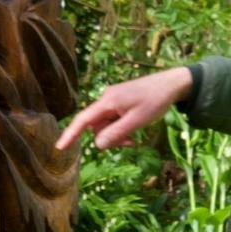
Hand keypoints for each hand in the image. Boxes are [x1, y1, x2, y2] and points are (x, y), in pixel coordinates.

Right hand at [57, 65, 194, 154]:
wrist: (171, 84)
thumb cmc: (155, 101)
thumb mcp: (137, 121)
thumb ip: (116, 133)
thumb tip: (97, 145)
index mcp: (107, 102)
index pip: (83, 120)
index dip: (70, 134)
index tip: (59, 147)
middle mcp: (106, 99)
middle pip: (97, 126)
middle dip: (109, 138)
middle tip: (130, 143)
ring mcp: (113, 100)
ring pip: (105, 125)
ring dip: (117, 134)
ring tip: (134, 137)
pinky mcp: (119, 102)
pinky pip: (113, 120)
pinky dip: (121, 128)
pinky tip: (133, 129)